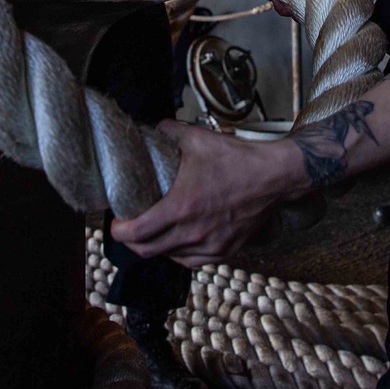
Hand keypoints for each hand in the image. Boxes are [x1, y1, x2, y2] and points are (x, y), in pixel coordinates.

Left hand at [110, 120, 295, 266]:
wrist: (274, 176)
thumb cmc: (237, 159)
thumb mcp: (198, 139)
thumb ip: (170, 132)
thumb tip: (154, 127)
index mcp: (180, 208)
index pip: (137, 233)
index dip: (119, 232)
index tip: (115, 224)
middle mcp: (192, 233)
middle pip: (148, 251)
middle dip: (132, 243)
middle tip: (128, 228)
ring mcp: (210, 245)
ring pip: (170, 258)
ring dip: (156, 248)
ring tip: (152, 233)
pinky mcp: (225, 250)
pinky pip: (193, 261)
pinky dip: (179, 254)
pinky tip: (178, 242)